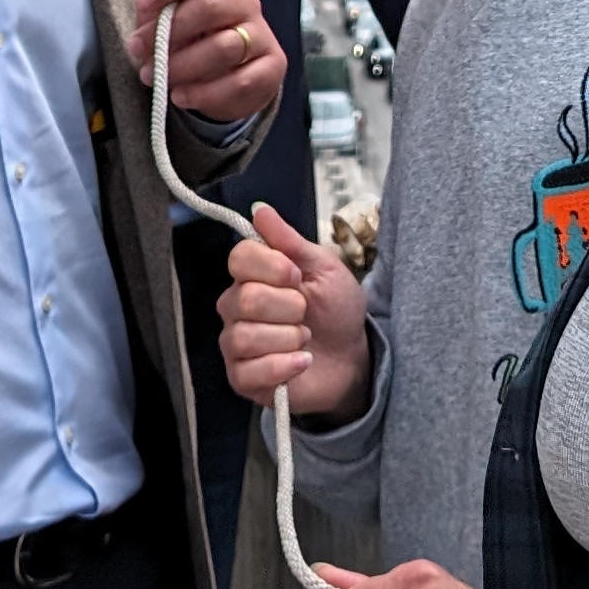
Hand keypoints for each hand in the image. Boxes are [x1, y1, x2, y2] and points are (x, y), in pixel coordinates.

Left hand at [132, 0, 285, 126]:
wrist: (232, 78)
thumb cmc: (196, 36)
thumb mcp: (175, 13)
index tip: (141, 3)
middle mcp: (247, 2)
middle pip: (209, 7)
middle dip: (167, 30)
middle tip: (137, 49)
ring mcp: (262, 35)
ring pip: (223, 47)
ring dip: (181, 65)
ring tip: (153, 77)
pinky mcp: (270, 69)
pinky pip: (239, 82)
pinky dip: (204, 93)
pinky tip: (179, 96)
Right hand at [218, 199, 370, 419]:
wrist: (352, 358)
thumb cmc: (337, 312)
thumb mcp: (324, 269)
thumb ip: (291, 241)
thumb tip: (260, 209)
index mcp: (253, 276)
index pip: (239, 258)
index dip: (273, 267)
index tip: (298, 276)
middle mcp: (236, 308)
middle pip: (245, 299)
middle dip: (290, 307)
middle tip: (306, 313)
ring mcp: (236, 345)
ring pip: (245, 336)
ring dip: (289, 338)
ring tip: (305, 339)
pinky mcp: (242, 379)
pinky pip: (250, 371)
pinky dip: (285, 366)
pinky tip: (302, 362)